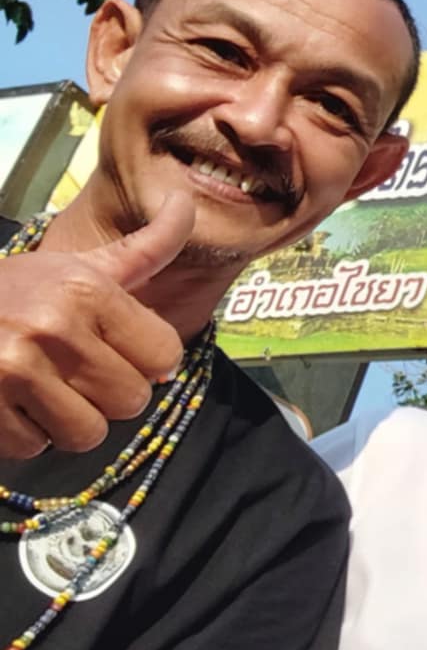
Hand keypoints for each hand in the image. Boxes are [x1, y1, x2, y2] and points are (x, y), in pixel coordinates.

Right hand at [0, 194, 194, 459]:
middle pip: (130, 401)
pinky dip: (26, 434)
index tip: (121, 350)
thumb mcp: (82, 265)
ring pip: (87, 433)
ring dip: (70, 420)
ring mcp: (12, 369)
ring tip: (47, 390)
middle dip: (109, 393)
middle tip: (78, 372)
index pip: (164, 356)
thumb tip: (187, 201)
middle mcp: (52, 327)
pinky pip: (34, 447)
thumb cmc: (18, 290)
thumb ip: (146, 248)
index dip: (148, 360)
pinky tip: (12, 402)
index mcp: (86, 290)